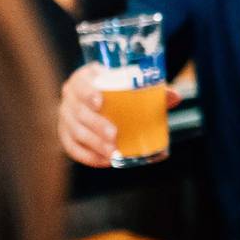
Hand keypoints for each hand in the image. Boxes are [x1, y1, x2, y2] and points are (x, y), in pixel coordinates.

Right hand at [59, 64, 181, 167]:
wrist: (99, 97)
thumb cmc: (117, 89)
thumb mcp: (130, 84)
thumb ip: (153, 89)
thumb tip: (174, 96)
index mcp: (84, 78)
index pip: (81, 83)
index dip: (87, 92)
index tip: (100, 101)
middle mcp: (70, 97)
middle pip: (78, 112)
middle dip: (96, 125)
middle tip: (114, 135)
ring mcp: (65, 116)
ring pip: (75, 132)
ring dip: (94, 144)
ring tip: (112, 153)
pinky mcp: (65, 134)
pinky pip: (72, 148)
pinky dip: (88, 156)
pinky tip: (104, 161)